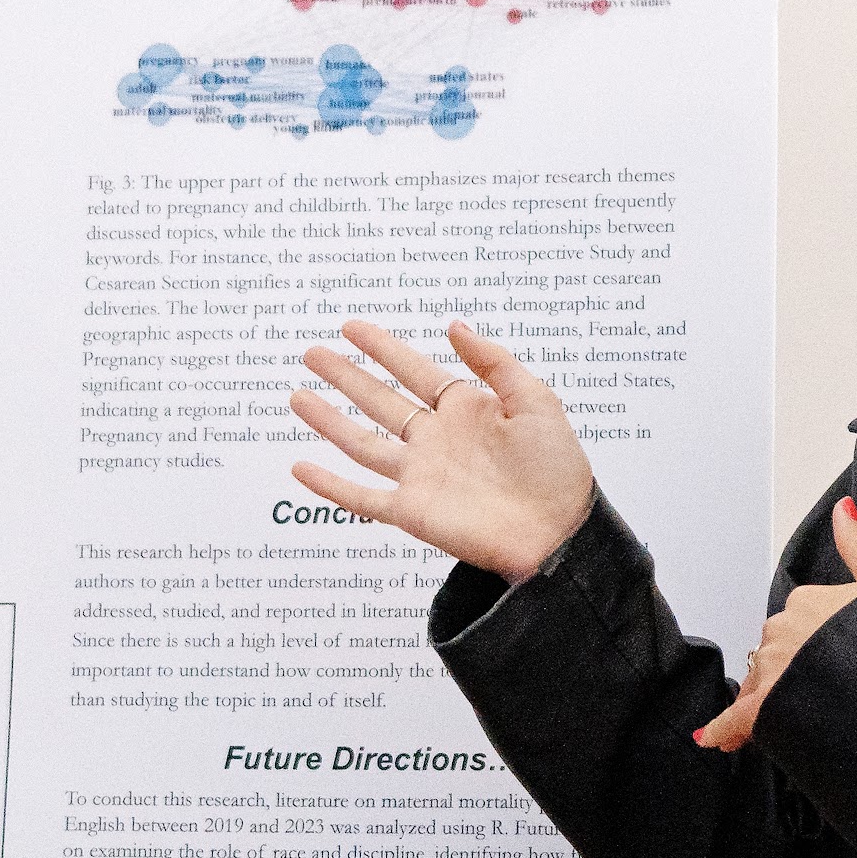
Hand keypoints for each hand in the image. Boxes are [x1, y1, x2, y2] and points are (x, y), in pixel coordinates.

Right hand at [288, 319, 595, 582]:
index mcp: (466, 411)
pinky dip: (329, 485)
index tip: (352, 328)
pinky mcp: (412, 511)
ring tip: (297, 396)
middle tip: (313, 353)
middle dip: (346, 376)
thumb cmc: (558, 470)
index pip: (414, 371)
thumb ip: (494, 362)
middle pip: (380, 400)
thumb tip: (453, 325)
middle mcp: (437, 440)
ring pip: (362, 443)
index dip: (383, 349)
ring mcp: (421, 476)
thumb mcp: (536, 401)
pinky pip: (361, 498)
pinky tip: (301, 468)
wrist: (559, 532)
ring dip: (329, 421)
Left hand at [695, 498, 856, 750]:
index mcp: (807, 601)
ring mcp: (774, 669)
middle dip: (788, 677)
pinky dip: (724, 730)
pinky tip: (712, 739)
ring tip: (786, 724)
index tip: (819, 668)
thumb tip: (842, 506)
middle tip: (815, 701)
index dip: (806, 650)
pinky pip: (737, 719)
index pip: (795, 626)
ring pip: (759, 684)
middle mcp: (783, 630)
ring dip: (766, 701)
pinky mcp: (766, 708)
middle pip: (774, 656)